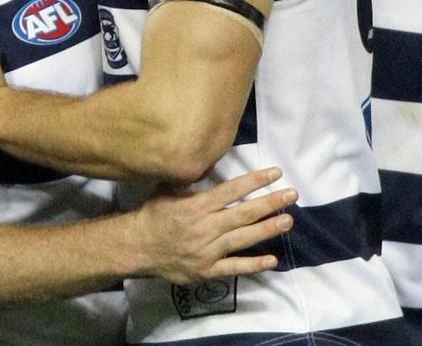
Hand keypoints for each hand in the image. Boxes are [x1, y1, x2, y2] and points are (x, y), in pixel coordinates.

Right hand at [136, 167, 296, 281]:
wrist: (138, 246)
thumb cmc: (155, 213)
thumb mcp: (168, 188)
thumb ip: (192, 179)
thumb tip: (209, 159)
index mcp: (197, 205)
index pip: (231, 191)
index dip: (255, 181)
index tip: (275, 173)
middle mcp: (205, 226)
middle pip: (243, 214)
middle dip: (269, 203)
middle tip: (292, 195)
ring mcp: (207, 250)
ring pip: (242, 239)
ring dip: (267, 229)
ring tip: (288, 220)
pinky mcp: (207, 270)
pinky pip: (233, 267)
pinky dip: (253, 264)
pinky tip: (272, 259)